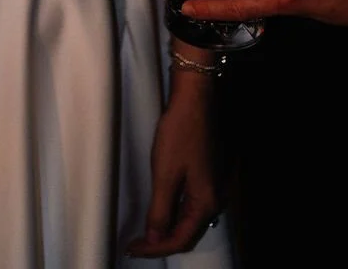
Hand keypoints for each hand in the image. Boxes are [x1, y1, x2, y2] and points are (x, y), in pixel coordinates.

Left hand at [127, 75, 221, 257]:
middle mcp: (215, 199)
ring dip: (168, 227)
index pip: (180, 239)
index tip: (132, 248)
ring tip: (145, 232)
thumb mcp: (165, 174)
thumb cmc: (180, 132)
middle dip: (161, 241)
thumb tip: (154, 239)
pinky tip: (162, 210)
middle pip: (188, 231)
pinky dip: (175, 212)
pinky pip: (192, 203)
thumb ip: (160, 210)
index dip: (155, 248)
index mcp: (206, 202)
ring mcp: (214, 185)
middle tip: (136, 245)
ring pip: (190, 218)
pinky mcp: (208, 173)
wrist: (196, 98)